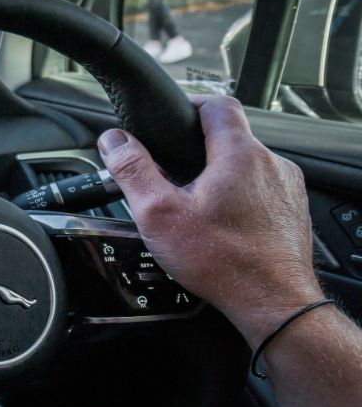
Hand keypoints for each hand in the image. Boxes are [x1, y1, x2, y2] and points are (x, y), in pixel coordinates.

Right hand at [99, 96, 324, 345]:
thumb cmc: (222, 262)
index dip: (190, 105)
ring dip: (219, 176)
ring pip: (246, 165)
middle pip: (230, 137)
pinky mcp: (292, 210)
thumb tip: (114, 141)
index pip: (217, 103)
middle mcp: (271, 163)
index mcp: (239, 153)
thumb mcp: (158, 214)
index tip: (173, 119)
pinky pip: (261, 189)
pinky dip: (239, 198)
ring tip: (195, 205)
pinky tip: (221, 224)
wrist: (273, 302)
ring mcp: (287, 187)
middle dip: (197, 151)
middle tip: (172, 174)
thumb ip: (133, 170)